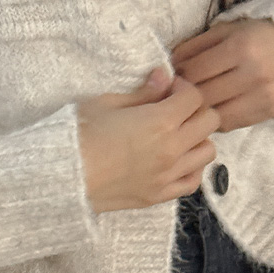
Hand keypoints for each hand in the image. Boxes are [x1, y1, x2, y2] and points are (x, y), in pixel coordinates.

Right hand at [77, 66, 219, 213]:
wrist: (63, 177)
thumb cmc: (79, 135)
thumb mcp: (108, 103)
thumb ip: (142, 92)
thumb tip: (163, 77)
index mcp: (161, 121)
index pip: (194, 96)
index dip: (183, 87)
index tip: (168, 88)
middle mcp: (172, 149)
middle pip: (209, 121)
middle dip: (196, 109)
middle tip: (175, 109)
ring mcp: (167, 176)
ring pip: (207, 152)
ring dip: (198, 139)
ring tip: (178, 135)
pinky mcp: (159, 196)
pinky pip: (193, 182)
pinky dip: (191, 168)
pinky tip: (176, 160)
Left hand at [172, 17, 273, 127]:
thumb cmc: (260, 37)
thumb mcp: (230, 30)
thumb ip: (199, 45)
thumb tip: (170, 64)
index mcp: (241, 47)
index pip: (195, 70)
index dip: (178, 76)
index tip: (172, 76)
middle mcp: (252, 74)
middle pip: (203, 95)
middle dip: (185, 95)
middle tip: (177, 92)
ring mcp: (261, 97)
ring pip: (214, 113)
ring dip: (199, 110)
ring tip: (193, 102)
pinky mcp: (266, 113)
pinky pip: (229, 124)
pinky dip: (215, 119)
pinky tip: (212, 109)